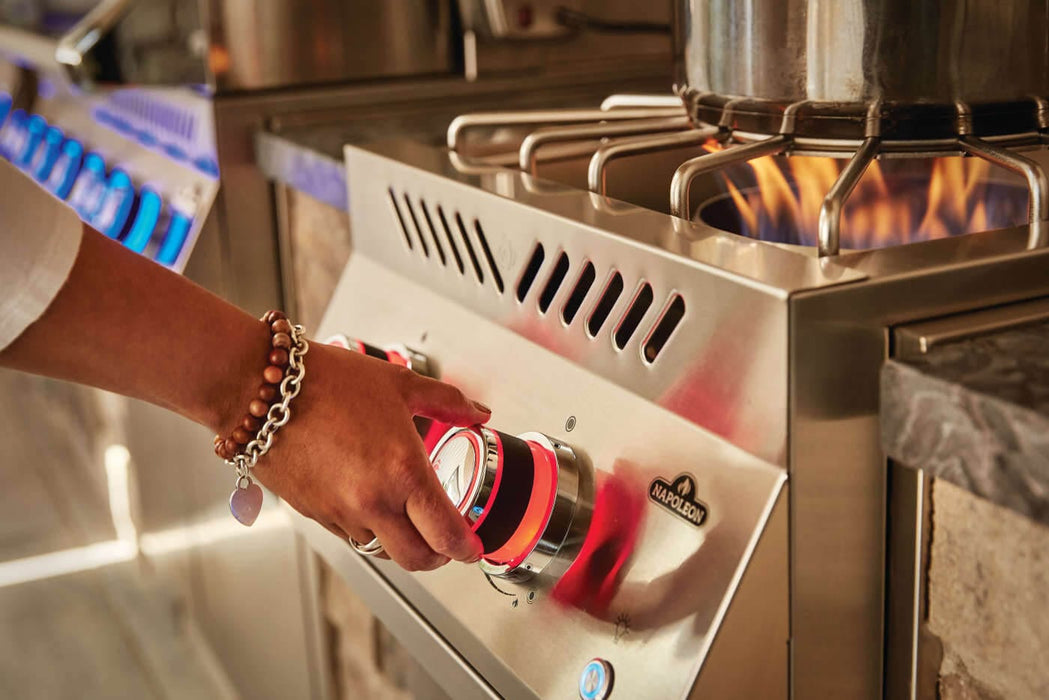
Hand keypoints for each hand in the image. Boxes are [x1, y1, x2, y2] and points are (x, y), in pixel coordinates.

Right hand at [253, 342, 488, 570]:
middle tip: (448, 542)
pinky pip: (351, 537)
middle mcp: (373, 501)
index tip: (473, 546)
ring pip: (383, 551)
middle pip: (418, 560)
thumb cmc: (325, 381)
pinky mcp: (315, 514)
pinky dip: (369, 531)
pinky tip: (372, 503)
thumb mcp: (399, 384)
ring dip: (403, 544)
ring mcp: (341, 513)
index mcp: (403, 472)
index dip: (467, 548)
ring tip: (410, 519)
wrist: (260, 389)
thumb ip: (447, 403)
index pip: (447, 534)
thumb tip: (477, 412)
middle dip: (440, 556)